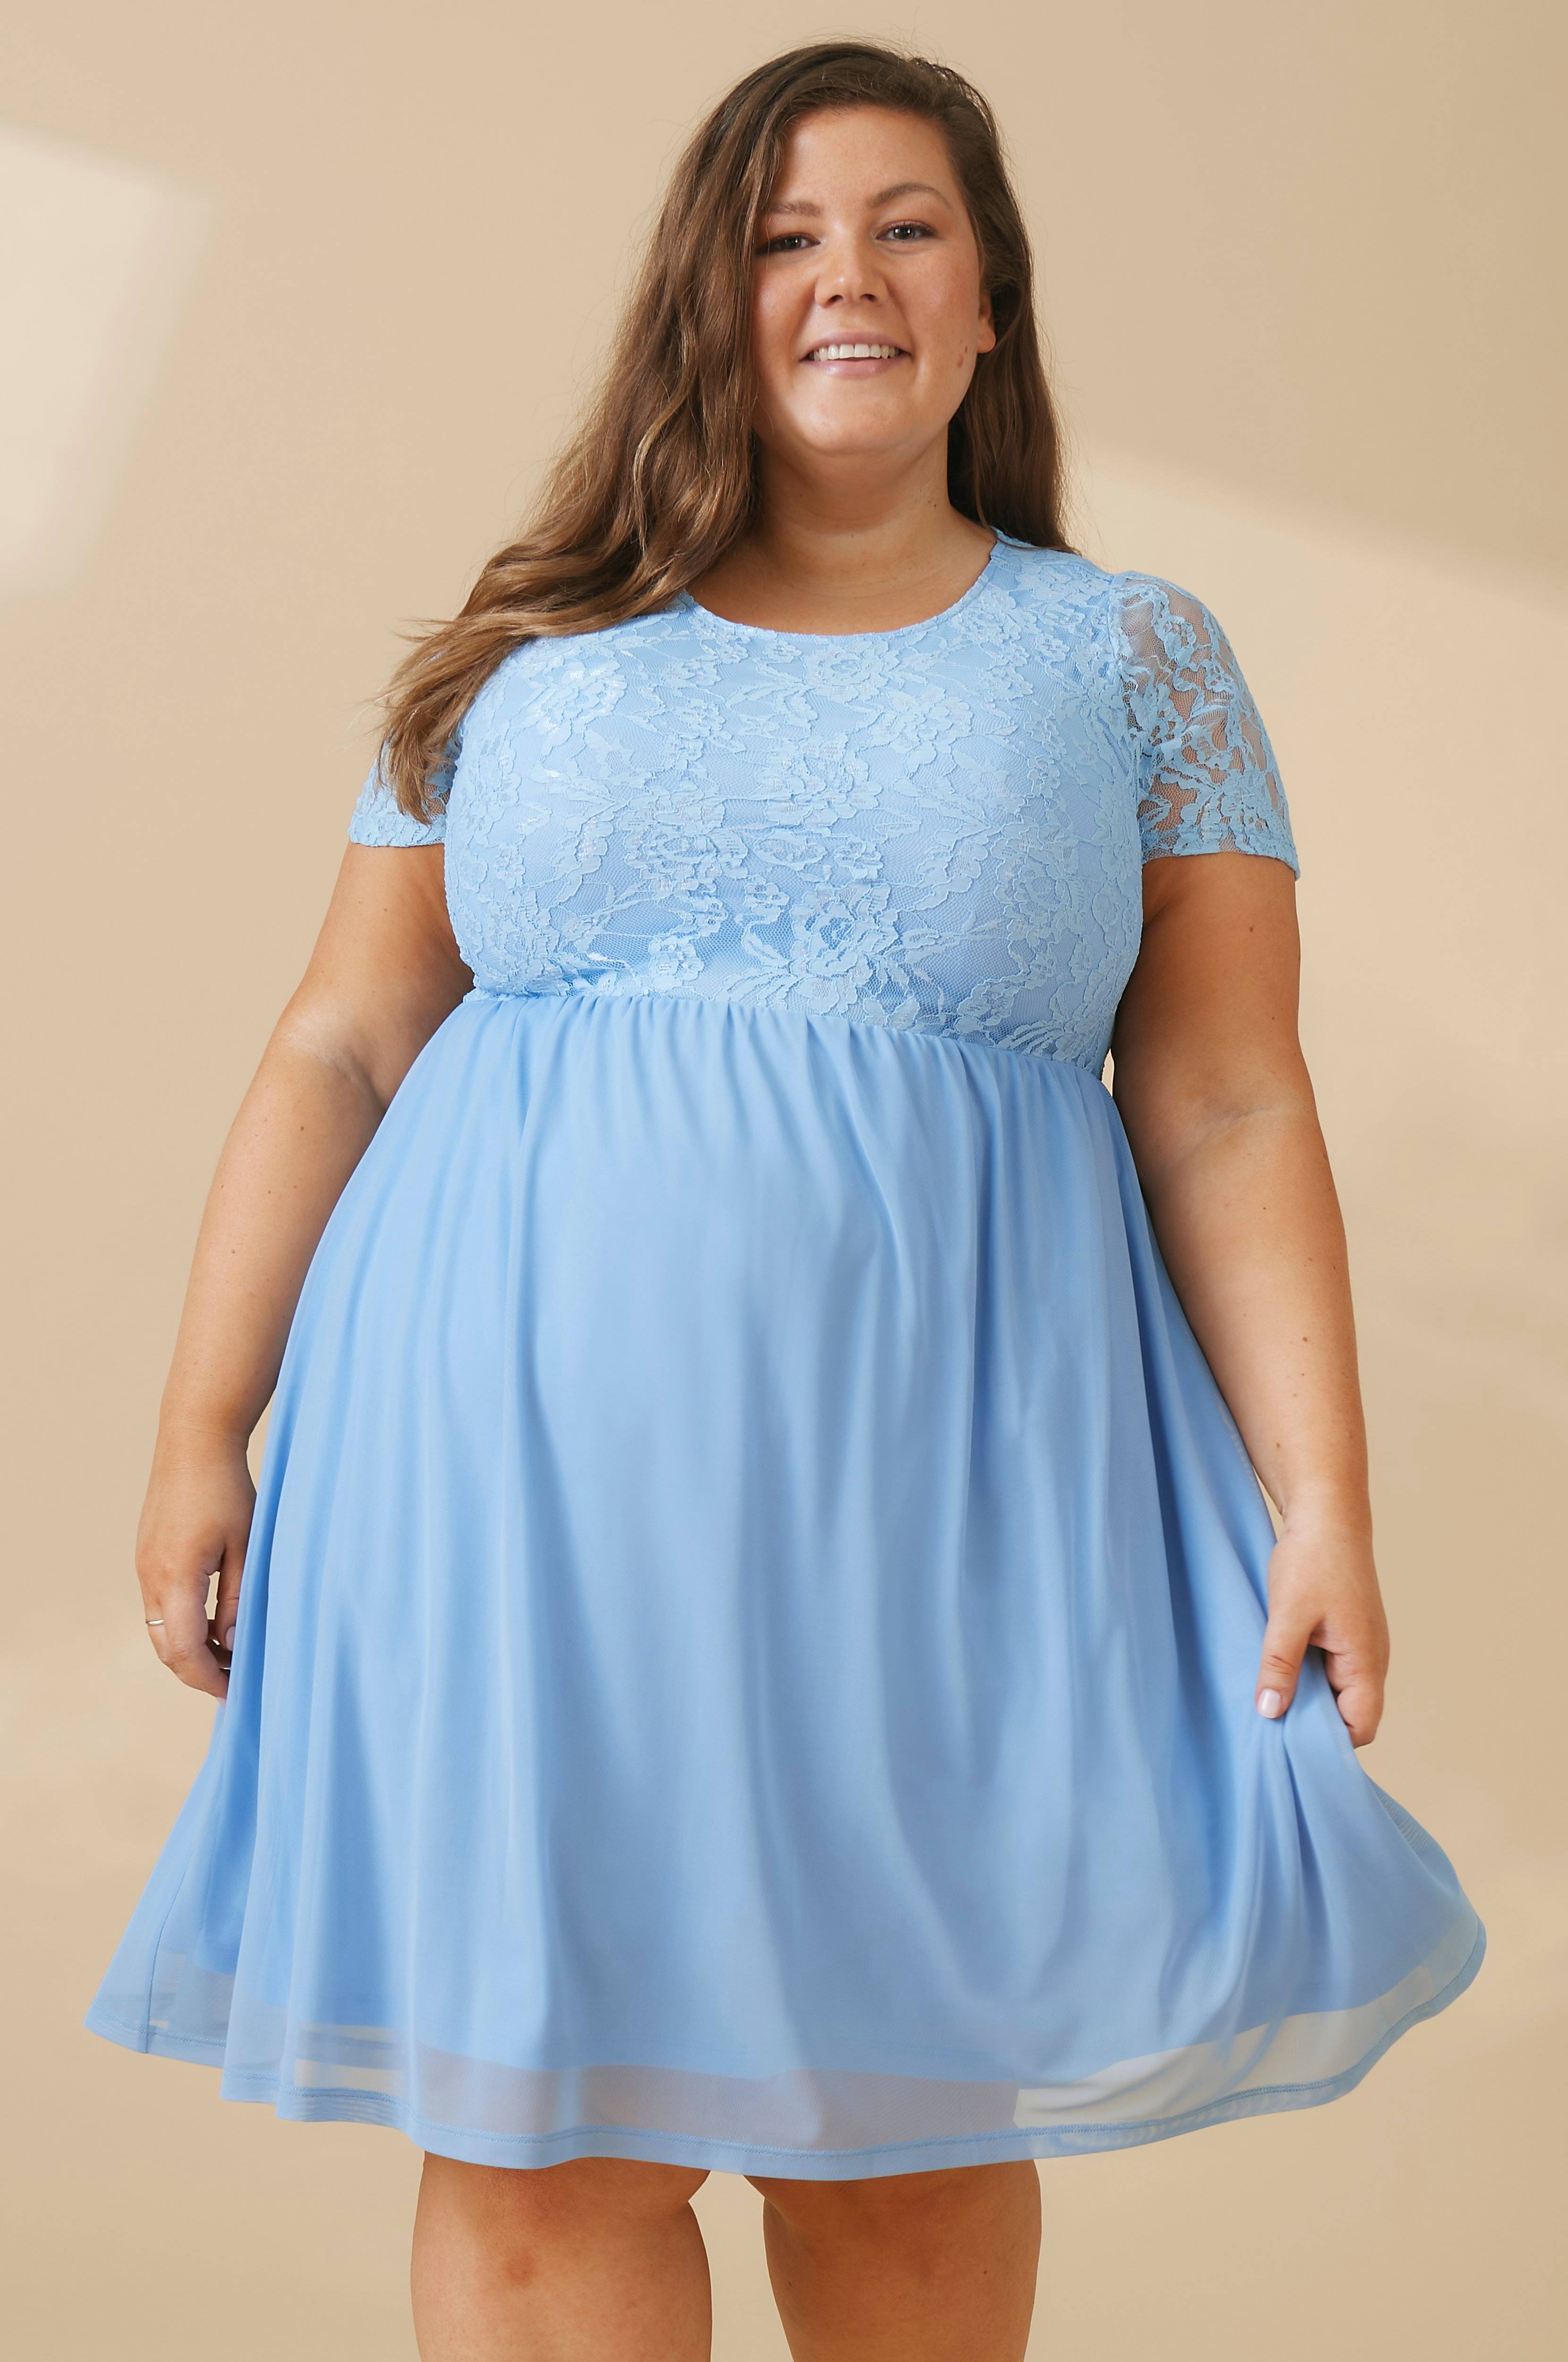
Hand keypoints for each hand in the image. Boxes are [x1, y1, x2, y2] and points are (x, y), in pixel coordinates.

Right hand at [135, 1426, 256, 1698]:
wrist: (194, 1442)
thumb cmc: (227, 1490)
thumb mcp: (245, 1546)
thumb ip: (238, 1599)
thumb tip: (233, 1644)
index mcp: (177, 1577)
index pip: (185, 1650)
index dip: (208, 1678)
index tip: (235, 1692)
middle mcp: (152, 1577)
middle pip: (166, 1648)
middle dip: (198, 1672)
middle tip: (233, 1682)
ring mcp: (145, 1566)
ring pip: (160, 1629)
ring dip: (189, 1649)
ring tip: (228, 1656)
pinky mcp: (147, 1556)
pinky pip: (159, 1606)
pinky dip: (182, 1624)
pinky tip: (213, 1623)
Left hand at [1255, 1512, 1389, 1745]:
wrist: (1326, 1513)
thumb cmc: (1313, 1560)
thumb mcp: (1288, 1615)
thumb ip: (1279, 1666)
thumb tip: (1270, 1712)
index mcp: (1367, 1661)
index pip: (1361, 1727)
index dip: (1329, 1743)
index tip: (1288, 1742)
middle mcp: (1371, 1658)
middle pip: (1349, 1714)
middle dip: (1313, 1722)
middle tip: (1269, 1720)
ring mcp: (1359, 1644)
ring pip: (1336, 1690)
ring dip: (1306, 1695)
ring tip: (1269, 1692)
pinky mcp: (1345, 1631)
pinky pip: (1329, 1667)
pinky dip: (1306, 1672)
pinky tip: (1277, 1665)